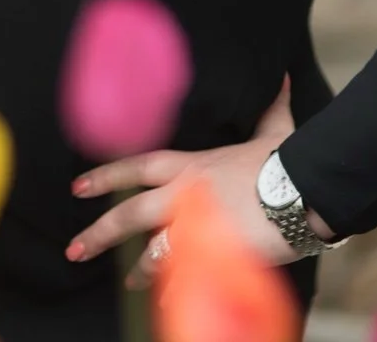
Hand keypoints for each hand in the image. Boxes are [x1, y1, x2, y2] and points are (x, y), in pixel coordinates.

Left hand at [66, 75, 328, 289]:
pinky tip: (164, 299)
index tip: (79, 186)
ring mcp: (195, 225)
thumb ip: (271, 108)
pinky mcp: (211, 254)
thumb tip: (281, 77)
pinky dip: (172, 287)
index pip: (139, 166)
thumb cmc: (287, 161)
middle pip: (131, 212)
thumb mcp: (274, 132)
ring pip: (152, 250)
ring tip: (125, 282)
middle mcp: (185, 193)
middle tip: (74, 248)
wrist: (301, 191)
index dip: (108, 174)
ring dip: (136, 268)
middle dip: (100, 230)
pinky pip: (183, 276)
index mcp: (193, 165)